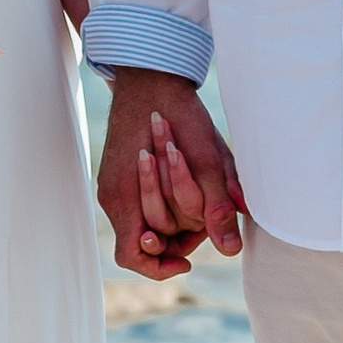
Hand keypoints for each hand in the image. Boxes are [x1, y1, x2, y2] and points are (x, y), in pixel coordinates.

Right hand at [97, 69, 245, 280]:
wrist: (152, 74)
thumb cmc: (180, 114)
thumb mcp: (205, 161)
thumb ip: (215, 206)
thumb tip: (232, 249)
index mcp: (124, 197)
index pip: (131, 256)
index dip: (158, 267)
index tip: (188, 259)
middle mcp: (112, 196)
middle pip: (140, 241)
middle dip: (172, 239)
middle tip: (203, 224)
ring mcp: (110, 184)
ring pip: (139, 221)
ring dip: (168, 219)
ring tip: (197, 202)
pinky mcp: (116, 173)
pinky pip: (135, 203)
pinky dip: (160, 202)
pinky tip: (183, 185)